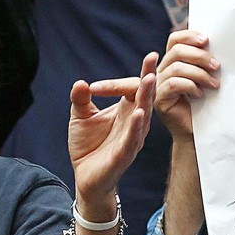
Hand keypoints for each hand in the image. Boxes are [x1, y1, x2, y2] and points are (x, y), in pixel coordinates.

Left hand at [68, 53, 156, 215]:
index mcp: (125, 112)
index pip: (136, 89)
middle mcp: (133, 124)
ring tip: (150, 80)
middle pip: (144, 98)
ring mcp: (131, 139)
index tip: (151, 56)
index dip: (142, 74)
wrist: (86, 178)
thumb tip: (81, 82)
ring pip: (142, 116)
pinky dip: (135, 125)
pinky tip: (138, 113)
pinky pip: (132, 139)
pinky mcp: (123, 155)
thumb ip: (81, 100)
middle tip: (154, 60)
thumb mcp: (81, 117)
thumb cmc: (87, 146)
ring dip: (145, 98)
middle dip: (149, 80)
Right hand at [155, 30, 219, 140]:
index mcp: (172, 62)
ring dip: (199, 74)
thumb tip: (219, 46)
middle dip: (199, 56)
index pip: (174, 40)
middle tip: (217, 66)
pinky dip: (190, 86)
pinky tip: (200, 94)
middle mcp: (162, 71)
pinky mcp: (159, 100)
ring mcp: (158, 86)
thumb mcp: (206, 78)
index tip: (207, 40)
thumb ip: (206, 62)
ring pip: (176, 68)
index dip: (189, 36)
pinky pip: (173, 84)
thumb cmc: (204, 104)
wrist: (197, 131)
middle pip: (176, 51)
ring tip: (214, 84)